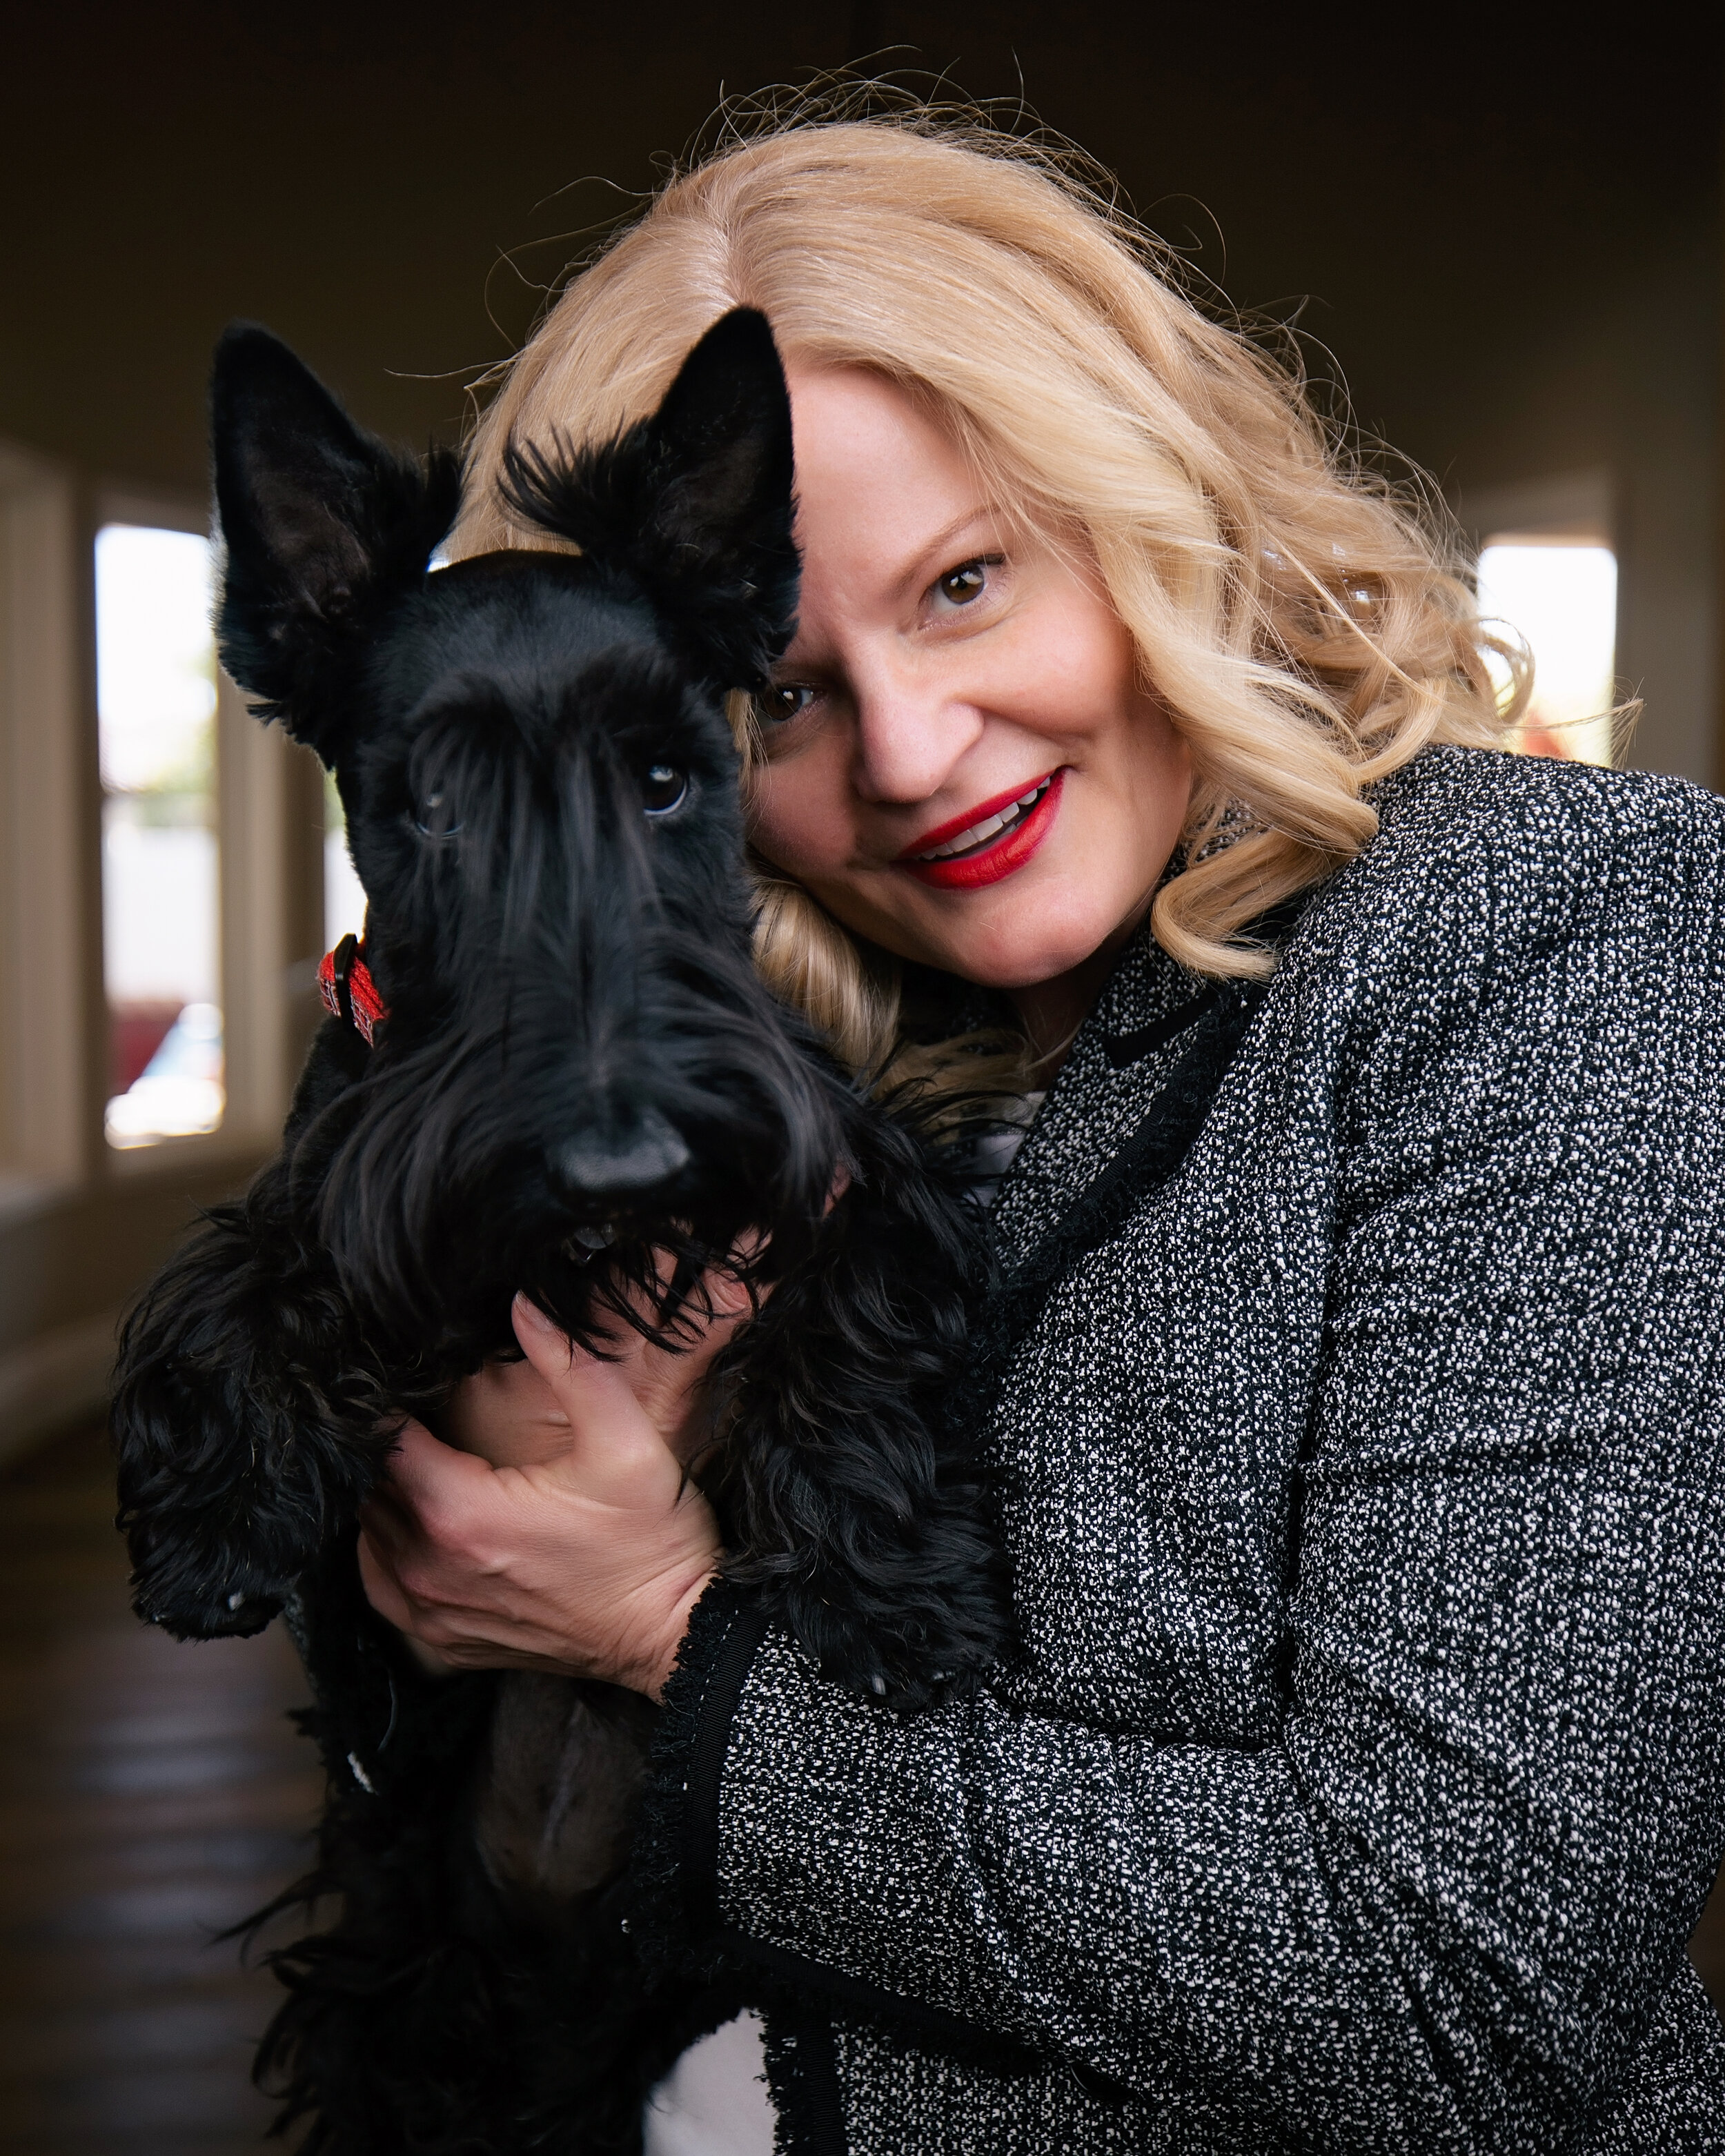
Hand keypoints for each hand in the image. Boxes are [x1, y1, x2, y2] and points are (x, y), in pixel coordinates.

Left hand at [358, 1279, 749, 1697]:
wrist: (676, 1632)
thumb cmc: (653, 1542)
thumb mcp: (627, 1441)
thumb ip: (572, 1366)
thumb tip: (524, 1303)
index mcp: (461, 1513)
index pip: (384, 1440)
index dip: (394, 1403)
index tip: (420, 1381)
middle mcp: (430, 1568)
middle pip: (372, 1486)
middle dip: (392, 1447)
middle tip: (432, 1417)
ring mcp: (433, 1613)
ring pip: (368, 1534)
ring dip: (388, 1497)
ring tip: (429, 1464)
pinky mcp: (445, 1642)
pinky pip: (382, 1586)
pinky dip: (387, 1552)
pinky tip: (421, 1527)